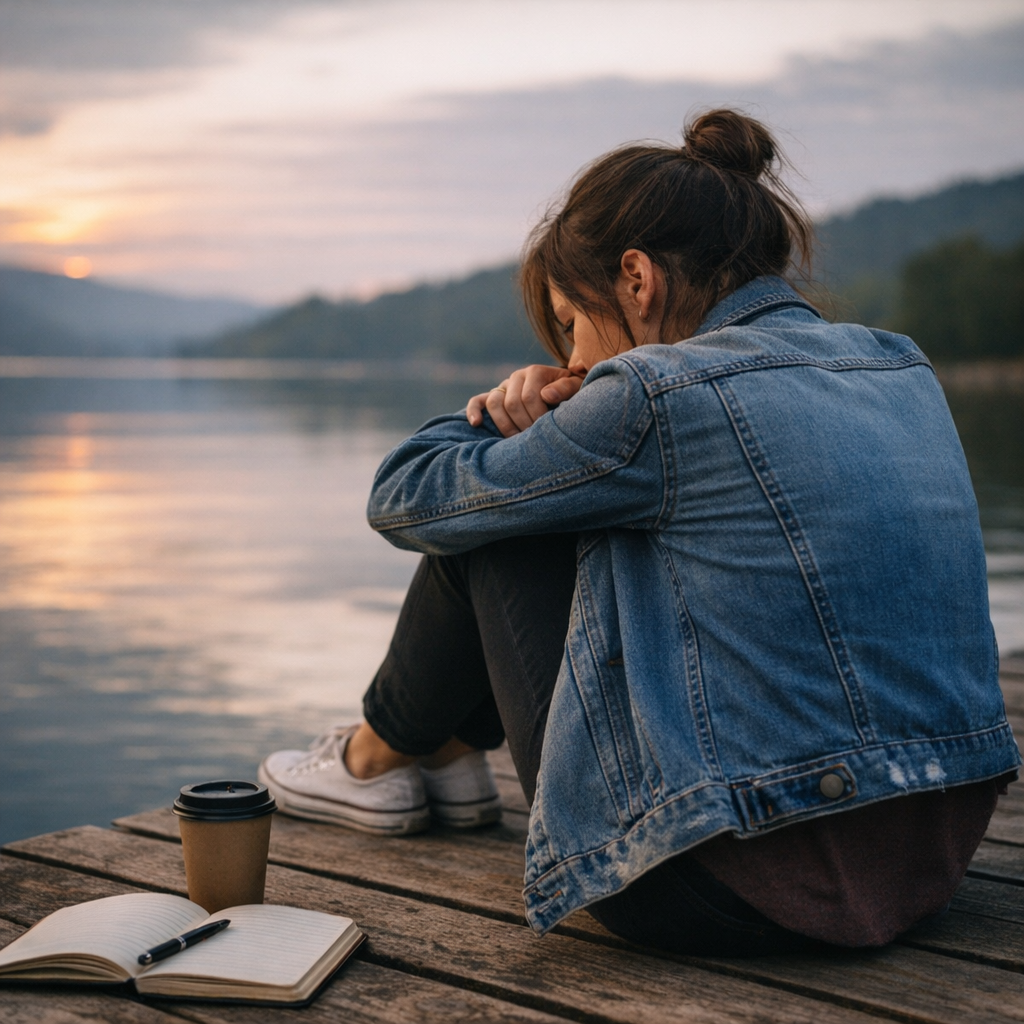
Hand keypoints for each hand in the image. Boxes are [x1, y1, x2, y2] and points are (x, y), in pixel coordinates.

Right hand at [467, 365, 582, 436]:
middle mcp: (517, 376)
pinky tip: (476, 424)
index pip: (529, 397)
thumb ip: (566, 387)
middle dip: (524, 425)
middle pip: (512, 403)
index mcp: (535, 372)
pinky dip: (474, 411)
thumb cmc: (573, 393)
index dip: (537, 418)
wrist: (566, 392)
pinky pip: (478, 401)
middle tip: (535, 440)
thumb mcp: (577, 388)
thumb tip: (545, 394)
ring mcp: (504, 386)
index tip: (548, 432)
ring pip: (494, 403)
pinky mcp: (495, 396)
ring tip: (517, 440)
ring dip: (505, 425)